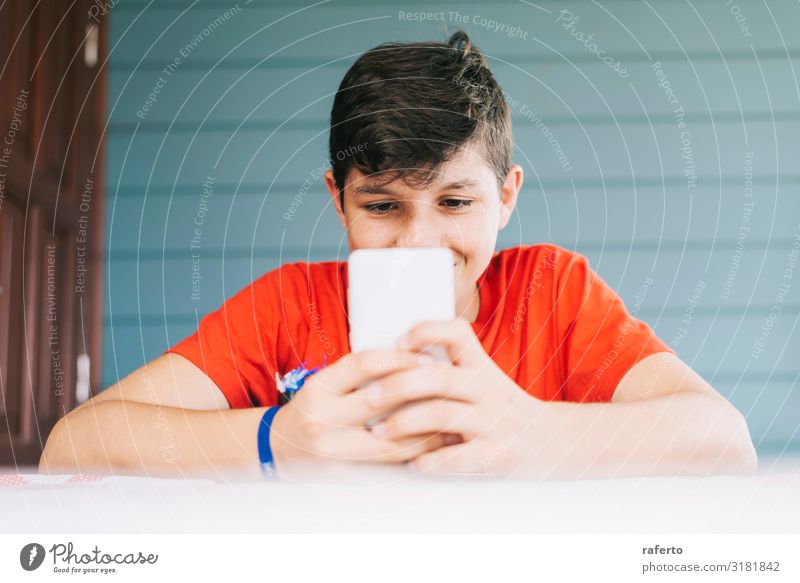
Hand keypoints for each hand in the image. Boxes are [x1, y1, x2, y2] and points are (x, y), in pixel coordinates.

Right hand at [269, 349, 462, 469]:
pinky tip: (434, 446)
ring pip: (389, 440)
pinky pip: (386, 464)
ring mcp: (331, 448)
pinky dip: (414, 453)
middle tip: (450, 387)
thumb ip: (360, 375)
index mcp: (319, 386)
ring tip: (452, 419)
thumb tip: (413, 361)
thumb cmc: (313, 409)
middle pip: (379, 401)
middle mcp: (321, 416)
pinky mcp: (342, 472)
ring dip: (426, 431)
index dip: (398, 359)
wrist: (278, 446)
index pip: (362, 364)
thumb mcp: (327, 384)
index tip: (425, 358)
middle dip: (419, 393)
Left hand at [364, 318, 546, 474]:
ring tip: (378, 432)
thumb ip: (450, 370)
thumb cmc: (503, 408)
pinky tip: (411, 464)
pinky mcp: (496, 454)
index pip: (457, 333)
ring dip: (403, 424)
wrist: (553, 440)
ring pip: (441, 415)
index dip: (425, 331)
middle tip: (367, 397)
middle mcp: (488, 389)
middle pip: (438, 377)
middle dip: (397, 385)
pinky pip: (457, 457)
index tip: (397, 344)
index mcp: (482, 367)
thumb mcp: (484, 379)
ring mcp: (493, 422)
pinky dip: (429, 461)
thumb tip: (394, 361)